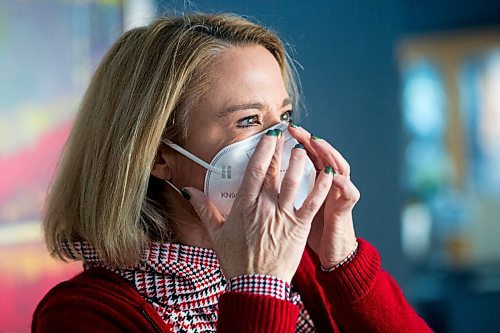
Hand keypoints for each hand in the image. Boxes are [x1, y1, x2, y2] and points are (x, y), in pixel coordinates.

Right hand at [184, 130, 333, 282]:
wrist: (256, 286)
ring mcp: (283, 216)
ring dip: (300, 164)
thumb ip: (204, 210)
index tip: (269, 136)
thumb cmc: (237, 261)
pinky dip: (321, 187)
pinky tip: (327, 174)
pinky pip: (312, 202)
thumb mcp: (216, 235)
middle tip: (285, 136)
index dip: (263, 150)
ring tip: (303, 150)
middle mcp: (264, 207)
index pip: (254, 171)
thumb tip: (188, 192)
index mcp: (245, 207)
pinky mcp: (299, 226)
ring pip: (293, 182)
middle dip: (279, 151)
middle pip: (273, 172)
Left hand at [289, 124, 359, 268]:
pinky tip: (332, 174)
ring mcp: (339, 192)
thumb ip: (281, 192)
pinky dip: (341, 182)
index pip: (306, 155)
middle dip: (309, 141)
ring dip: (327, 153)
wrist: (332, 251)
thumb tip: (257, 183)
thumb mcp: (294, 207)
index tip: (280, 132)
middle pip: (322, 155)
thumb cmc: (309, 229)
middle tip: (297, 129)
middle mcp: (329, 182)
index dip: (295, 142)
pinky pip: (348, 192)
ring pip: (339, 166)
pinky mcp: (346, 207)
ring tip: (316, 143)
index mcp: (313, 181)